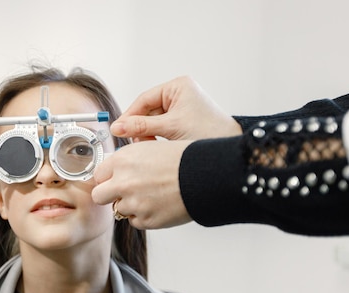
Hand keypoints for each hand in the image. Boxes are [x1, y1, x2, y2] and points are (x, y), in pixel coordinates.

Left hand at [92, 140, 192, 228]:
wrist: (206, 175)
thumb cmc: (183, 159)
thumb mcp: (149, 149)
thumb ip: (127, 161)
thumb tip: (113, 171)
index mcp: (122, 160)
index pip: (98, 175)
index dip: (107, 178)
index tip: (115, 180)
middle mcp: (123, 182)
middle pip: (99, 196)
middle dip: (109, 195)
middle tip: (124, 193)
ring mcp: (134, 203)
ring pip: (118, 210)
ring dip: (130, 205)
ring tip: (152, 196)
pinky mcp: (146, 220)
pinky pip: (135, 221)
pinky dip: (144, 216)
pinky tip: (159, 205)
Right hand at [110, 75, 240, 141]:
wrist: (230, 148)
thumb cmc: (209, 133)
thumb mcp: (171, 128)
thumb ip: (142, 127)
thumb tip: (117, 127)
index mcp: (178, 87)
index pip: (144, 99)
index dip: (130, 115)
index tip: (119, 130)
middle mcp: (179, 94)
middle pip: (147, 111)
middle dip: (141, 128)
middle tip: (137, 143)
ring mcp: (181, 108)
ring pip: (152, 122)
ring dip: (148, 135)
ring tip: (152, 147)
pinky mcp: (182, 122)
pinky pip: (161, 129)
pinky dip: (157, 138)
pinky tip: (159, 147)